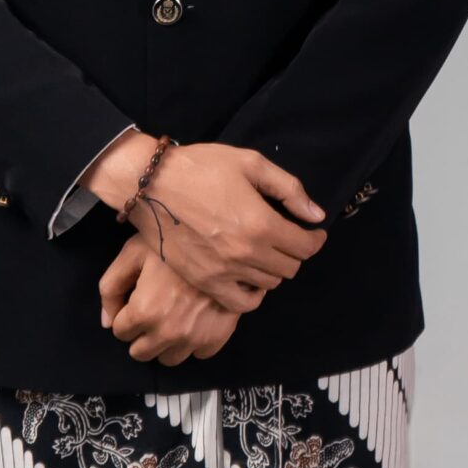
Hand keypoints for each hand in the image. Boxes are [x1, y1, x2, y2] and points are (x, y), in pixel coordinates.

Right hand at [82, 133, 328, 312]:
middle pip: (290, 268)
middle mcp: (246, 254)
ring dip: (274, 269)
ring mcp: (224, 272)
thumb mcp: (250, 163)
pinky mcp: (205, 282)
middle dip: (295, 252)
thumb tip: (316, 215)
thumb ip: (289, 190)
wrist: (151, 185)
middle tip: (288, 237)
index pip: (305, 246)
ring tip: (266, 251)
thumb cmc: (202, 168)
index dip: (316, 240)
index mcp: (261, 223)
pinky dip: (252, 293)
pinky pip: (241, 303)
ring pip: (269, 284)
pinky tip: (250, 276)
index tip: (314, 232)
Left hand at [99, 230, 251, 365]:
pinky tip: (196, 319)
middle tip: (153, 311)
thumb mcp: (133, 253)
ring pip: (168, 359)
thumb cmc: (175, 241)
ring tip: (174, 317)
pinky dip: (194, 342)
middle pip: (141, 353)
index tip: (138, 301)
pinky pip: (197, 355)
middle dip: (142, 334)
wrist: (224, 240)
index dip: (127, 315)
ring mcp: (194, 338)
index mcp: (143, 311)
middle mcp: (167, 332)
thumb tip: (107, 323)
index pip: (120, 332)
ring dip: (166, 343)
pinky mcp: (217, 338)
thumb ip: (111, 287)